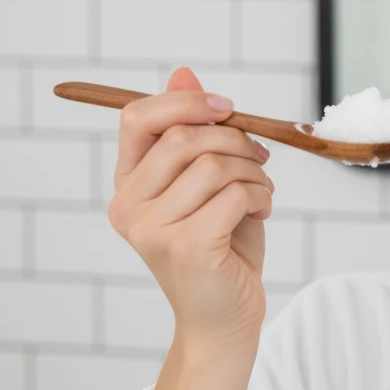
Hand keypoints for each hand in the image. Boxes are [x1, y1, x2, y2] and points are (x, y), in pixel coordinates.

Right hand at [107, 66, 272, 346]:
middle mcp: (128, 206)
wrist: (224, 316)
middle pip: (185, 137)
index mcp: (128, 183)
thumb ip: (192, 129)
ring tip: (260, 191)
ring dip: (253, 171)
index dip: (187, 102)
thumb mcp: (206, 179)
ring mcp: (152, 230)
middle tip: (257, 159)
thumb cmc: (219, 243)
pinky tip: (261, 211)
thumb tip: (183, 73)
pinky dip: (261, 195)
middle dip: (236, 139)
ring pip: (214, 164)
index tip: (226, 108)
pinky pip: (234, 193)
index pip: (138, 118)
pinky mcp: (185, 248)